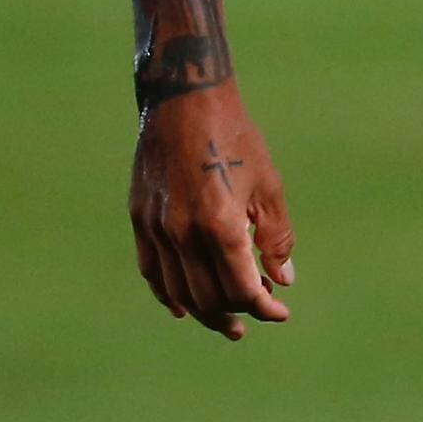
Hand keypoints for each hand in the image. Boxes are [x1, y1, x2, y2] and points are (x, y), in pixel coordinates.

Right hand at [129, 84, 296, 338]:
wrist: (184, 99)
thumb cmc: (235, 138)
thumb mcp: (267, 185)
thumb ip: (275, 237)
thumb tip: (282, 279)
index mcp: (221, 225)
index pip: (243, 289)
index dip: (265, 307)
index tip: (280, 310)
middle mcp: (184, 233)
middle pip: (211, 298)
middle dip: (238, 314)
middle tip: (256, 316)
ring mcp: (157, 228)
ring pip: (180, 291)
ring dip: (205, 312)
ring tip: (225, 322)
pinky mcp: (140, 218)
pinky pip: (152, 271)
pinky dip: (168, 294)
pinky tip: (182, 307)